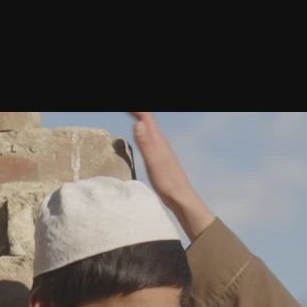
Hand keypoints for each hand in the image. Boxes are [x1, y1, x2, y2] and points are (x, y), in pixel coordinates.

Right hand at [129, 111, 214, 239]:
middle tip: (127, 111)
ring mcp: (162, 150)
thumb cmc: (168, 183)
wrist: (181, 198)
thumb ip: (146, 143)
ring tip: (133, 116)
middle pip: (149, 120)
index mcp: (158, 141)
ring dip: (141, 120)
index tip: (125, 109)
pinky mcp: (161, 158)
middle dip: (138, 112)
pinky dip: (144, 133)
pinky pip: (151, 139)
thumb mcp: (154, 162)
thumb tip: (139, 124)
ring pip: (151, 129)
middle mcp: (161, 142)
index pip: (147, 117)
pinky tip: (142, 139)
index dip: (136, 110)